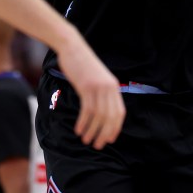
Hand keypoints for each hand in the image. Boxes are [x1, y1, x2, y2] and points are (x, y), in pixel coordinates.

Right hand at [57, 30, 125, 150]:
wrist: (72, 47)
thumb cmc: (82, 64)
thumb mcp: (97, 78)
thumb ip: (102, 92)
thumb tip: (101, 111)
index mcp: (113, 86)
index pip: (119, 113)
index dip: (115, 128)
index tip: (109, 139)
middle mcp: (109, 88)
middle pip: (110, 117)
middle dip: (104, 133)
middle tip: (97, 145)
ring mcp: (98, 87)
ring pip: (98, 116)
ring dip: (92, 131)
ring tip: (86, 140)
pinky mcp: (86, 86)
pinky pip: (87, 110)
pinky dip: (84, 122)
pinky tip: (79, 130)